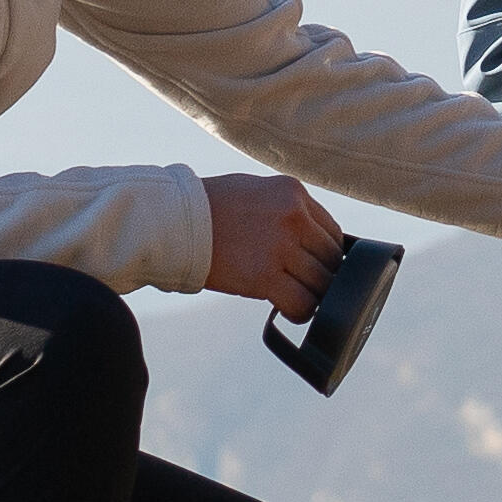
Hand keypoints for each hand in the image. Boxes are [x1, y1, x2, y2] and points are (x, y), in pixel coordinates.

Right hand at [199, 172, 347, 309]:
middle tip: (304, 285)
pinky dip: (300, 311)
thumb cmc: (208, 207)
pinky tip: (287, 309)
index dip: (326, 254)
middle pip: (331, 259)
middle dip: (322, 275)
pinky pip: (302, 303)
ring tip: (296, 297)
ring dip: (312, 295)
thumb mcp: (256, 190)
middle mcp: (293, 216)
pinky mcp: (264, 276)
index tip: (315, 266)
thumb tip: (311, 239)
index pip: (332, 231)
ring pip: (322, 283)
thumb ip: (286, 209)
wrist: (169, 220)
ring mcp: (280, 246)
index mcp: (293, 192)